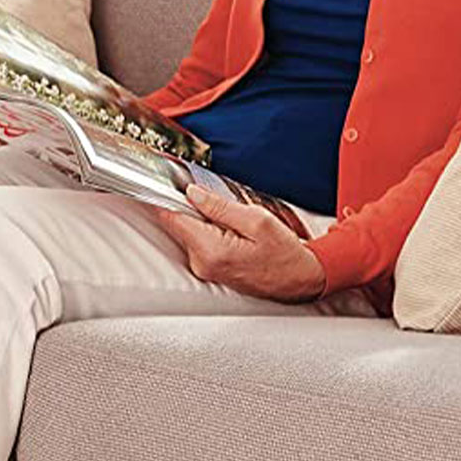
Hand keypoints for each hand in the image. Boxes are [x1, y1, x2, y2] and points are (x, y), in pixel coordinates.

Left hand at [138, 187, 329, 303]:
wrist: (300, 279)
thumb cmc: (285, 254)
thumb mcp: (256, 220)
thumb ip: (220, 207)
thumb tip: (192, 194)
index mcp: (211, 250)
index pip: (171, 218)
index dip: (165, 196)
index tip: (160, 180)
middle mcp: (202, 263)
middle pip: (178, 223)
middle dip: (188, 204)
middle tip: (208, 193)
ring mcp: (204, 268)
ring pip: (188, 231)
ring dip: (200, 217)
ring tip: (230, 216)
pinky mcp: (210, 269)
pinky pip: (198, 241)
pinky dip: (207, 229)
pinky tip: (229, 227)